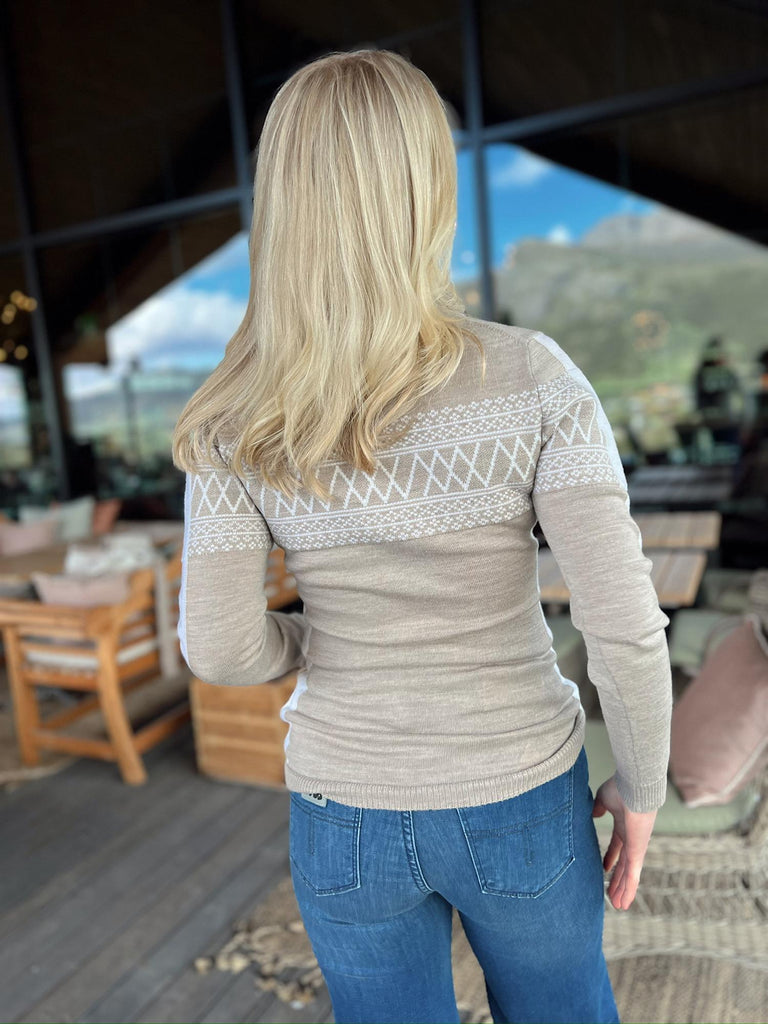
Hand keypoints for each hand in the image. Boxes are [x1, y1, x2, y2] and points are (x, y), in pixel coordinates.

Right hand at [592, 775, 656, 910]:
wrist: (635, 785)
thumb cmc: (621, 788)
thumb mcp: (604, 799)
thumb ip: (599, 808)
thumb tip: (594, 814)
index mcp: (624, 826)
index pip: (617, 847)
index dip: (610, 859)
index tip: (604, 869)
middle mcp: (632, 839)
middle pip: (625, 866)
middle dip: (618, 881)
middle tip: (613, 895)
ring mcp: (636, 846)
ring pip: (630, 874)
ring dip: (624, 890)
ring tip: (619, 906)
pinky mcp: (638, 851)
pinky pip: (634, 874)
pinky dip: (630, 888)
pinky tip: (626, 900)